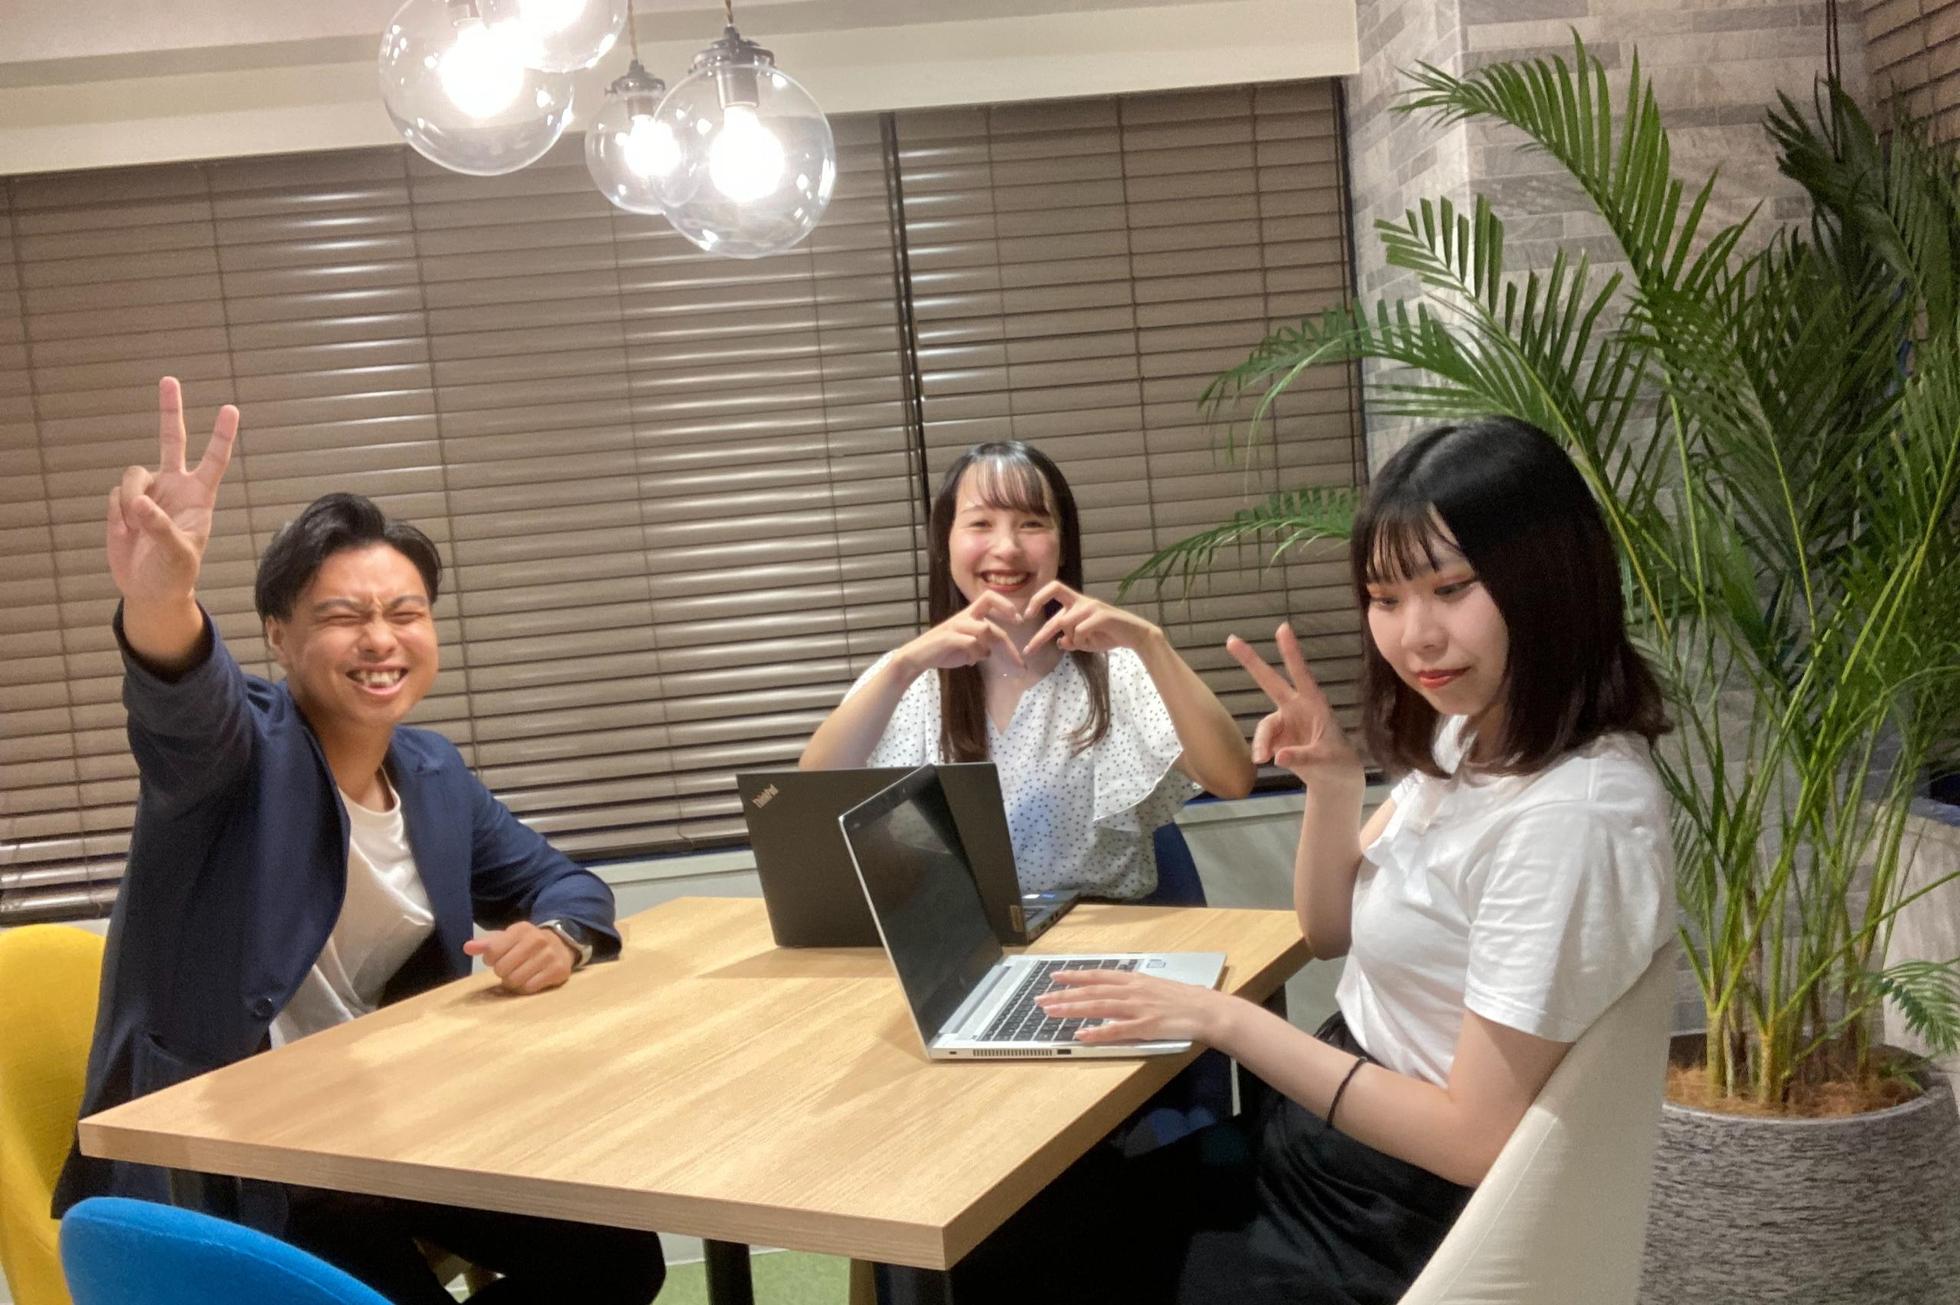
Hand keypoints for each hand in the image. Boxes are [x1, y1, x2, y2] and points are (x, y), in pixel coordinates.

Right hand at [105, 377, 239, 605]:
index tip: (230, 409)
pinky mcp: (123, 502)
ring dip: (130, 500)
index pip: (214, 460)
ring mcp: (148, 492)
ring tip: (136, 527)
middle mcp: (175, 486)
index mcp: (199, 496)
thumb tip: (140, 502)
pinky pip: (114, 496)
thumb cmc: (175, 573)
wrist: (150, 588)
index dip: (221, 435)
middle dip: (170, 410)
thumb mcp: (176, 555)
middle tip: (169, 379)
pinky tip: (126, 533)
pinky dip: (117, 515)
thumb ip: (160, 527)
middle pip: (171, 440)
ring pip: (132, 475)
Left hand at [463, 922, 576, 994]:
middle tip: (510, 968)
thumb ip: (487, 944)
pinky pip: (530, 988)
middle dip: (503, 972)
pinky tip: (530, 979)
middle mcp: (537, 939)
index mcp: (521, 929)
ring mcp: (550, 955)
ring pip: (516, 980)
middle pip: (503, 969)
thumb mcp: (507, 939)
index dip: (491, 960)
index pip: (492, 952)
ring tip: (519, 974)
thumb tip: (467, 947)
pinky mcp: (558, 971)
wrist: (561, 945)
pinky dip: (526, 988)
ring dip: (513, 981)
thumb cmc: (527, 944)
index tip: (498, 958)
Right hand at [894, 592, 1025, 675]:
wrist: (918, 656)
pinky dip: (976, 653)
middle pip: (992, 626)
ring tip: (980, 659)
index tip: (1019, 620)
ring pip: (984, 630)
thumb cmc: (944, 650)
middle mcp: (964, 617)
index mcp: (969, 614)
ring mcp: (955, 626)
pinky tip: (971, 662)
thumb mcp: (967, 646)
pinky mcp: (948, 637)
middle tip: (1020, 666)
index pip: (989, 597)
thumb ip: (983, 644)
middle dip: (1008, 648)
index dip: (1005, 605)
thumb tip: (995, 651)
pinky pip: (971, 642)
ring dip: (987, 650)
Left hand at [1020, 582, 1158, 655]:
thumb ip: (1072, 640)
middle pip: (1056, 605)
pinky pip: (1080, 631)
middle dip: (1039, 626)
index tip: (1027, 615)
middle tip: (1028, 648)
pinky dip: (1081, 641)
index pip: (1053, 588)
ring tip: (1084, 644)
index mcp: (1076, 603)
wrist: (1135, 635)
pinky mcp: (1102, 615)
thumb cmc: (1108, 634)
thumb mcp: (1086, 641)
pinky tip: (1092, 642)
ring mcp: (1092, 607)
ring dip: (1072, 639)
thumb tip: (1060, 642)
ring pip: (1066, 624)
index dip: (1038, 598)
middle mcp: (1082, 601)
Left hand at [1035, 968, 1235, 1045]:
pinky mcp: (1145, 1026)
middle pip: (1091, 990)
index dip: (1075, 975)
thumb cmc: (1182, 999)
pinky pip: (1116, 1030)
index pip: (1098, 976)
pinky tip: (1081, 1034)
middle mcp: (1131, 990)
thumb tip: (1114, 990)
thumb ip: (1133, 988)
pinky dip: (1097, 1032)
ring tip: (1051, 1012)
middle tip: (1041, 999)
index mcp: (1133, 980)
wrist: (1206, 1009)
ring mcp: (1137, 1008)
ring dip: (1073, 1009)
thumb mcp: (1154, 986)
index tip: (1055, 976)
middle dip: (1064, 994)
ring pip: (1098, 1006)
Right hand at [1228, 623, 1363, 781]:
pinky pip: (1263, 742)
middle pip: (1270, 682)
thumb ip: (1302, 757)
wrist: (1335, 779)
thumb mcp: (1325, 761)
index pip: (1301, 674)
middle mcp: (1296, 707)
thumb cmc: (1337, 763)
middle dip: (1251, 661)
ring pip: (1264, 727)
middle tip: (1231, 640)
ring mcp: (1285, 721)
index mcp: (1314, 704)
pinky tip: (1267, 762)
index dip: (1291, 652)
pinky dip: (1261, 751)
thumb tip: (1276, 756)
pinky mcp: (1277, 737)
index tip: (1283, 628)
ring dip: (1260, 742)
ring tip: (1261, 761)